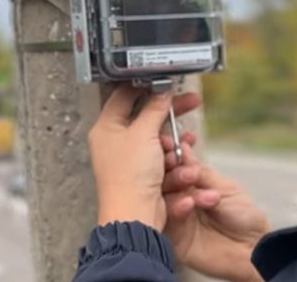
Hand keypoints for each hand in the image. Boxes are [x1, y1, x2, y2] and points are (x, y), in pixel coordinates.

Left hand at [88, 84, 200, 230]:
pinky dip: (174, 157)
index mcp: (107, 128)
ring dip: (174, 141)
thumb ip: (154, 109)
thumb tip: (161, 92)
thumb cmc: (128, 177)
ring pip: (158, 138)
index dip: (144, 85)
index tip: (162, 80)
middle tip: (189, 101)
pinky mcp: (145, 172)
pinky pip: (163, 156)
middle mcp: (116, 141)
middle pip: (146, 116)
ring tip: (183, 144)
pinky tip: (182, 160)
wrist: (136, 215)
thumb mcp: (144, 133)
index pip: (124, 96)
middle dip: (169, 111)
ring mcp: (131, 158)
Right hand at [161, 144, 270, 281]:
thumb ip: (200, 172)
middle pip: (164, 181)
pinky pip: (168, 221)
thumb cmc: (243, 215)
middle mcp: (180, 199)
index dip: (171, 155)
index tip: (171, 144)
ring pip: (163, 199)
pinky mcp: (175, 239)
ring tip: (195, 185)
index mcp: (191, 185)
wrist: (254, 247)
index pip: (174, 167)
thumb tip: (183, 149)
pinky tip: (188, 203)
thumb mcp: (223, 187)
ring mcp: (177, 218)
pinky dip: (177, 209)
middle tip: (183, 168)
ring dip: (178, 188)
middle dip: (173, 170)